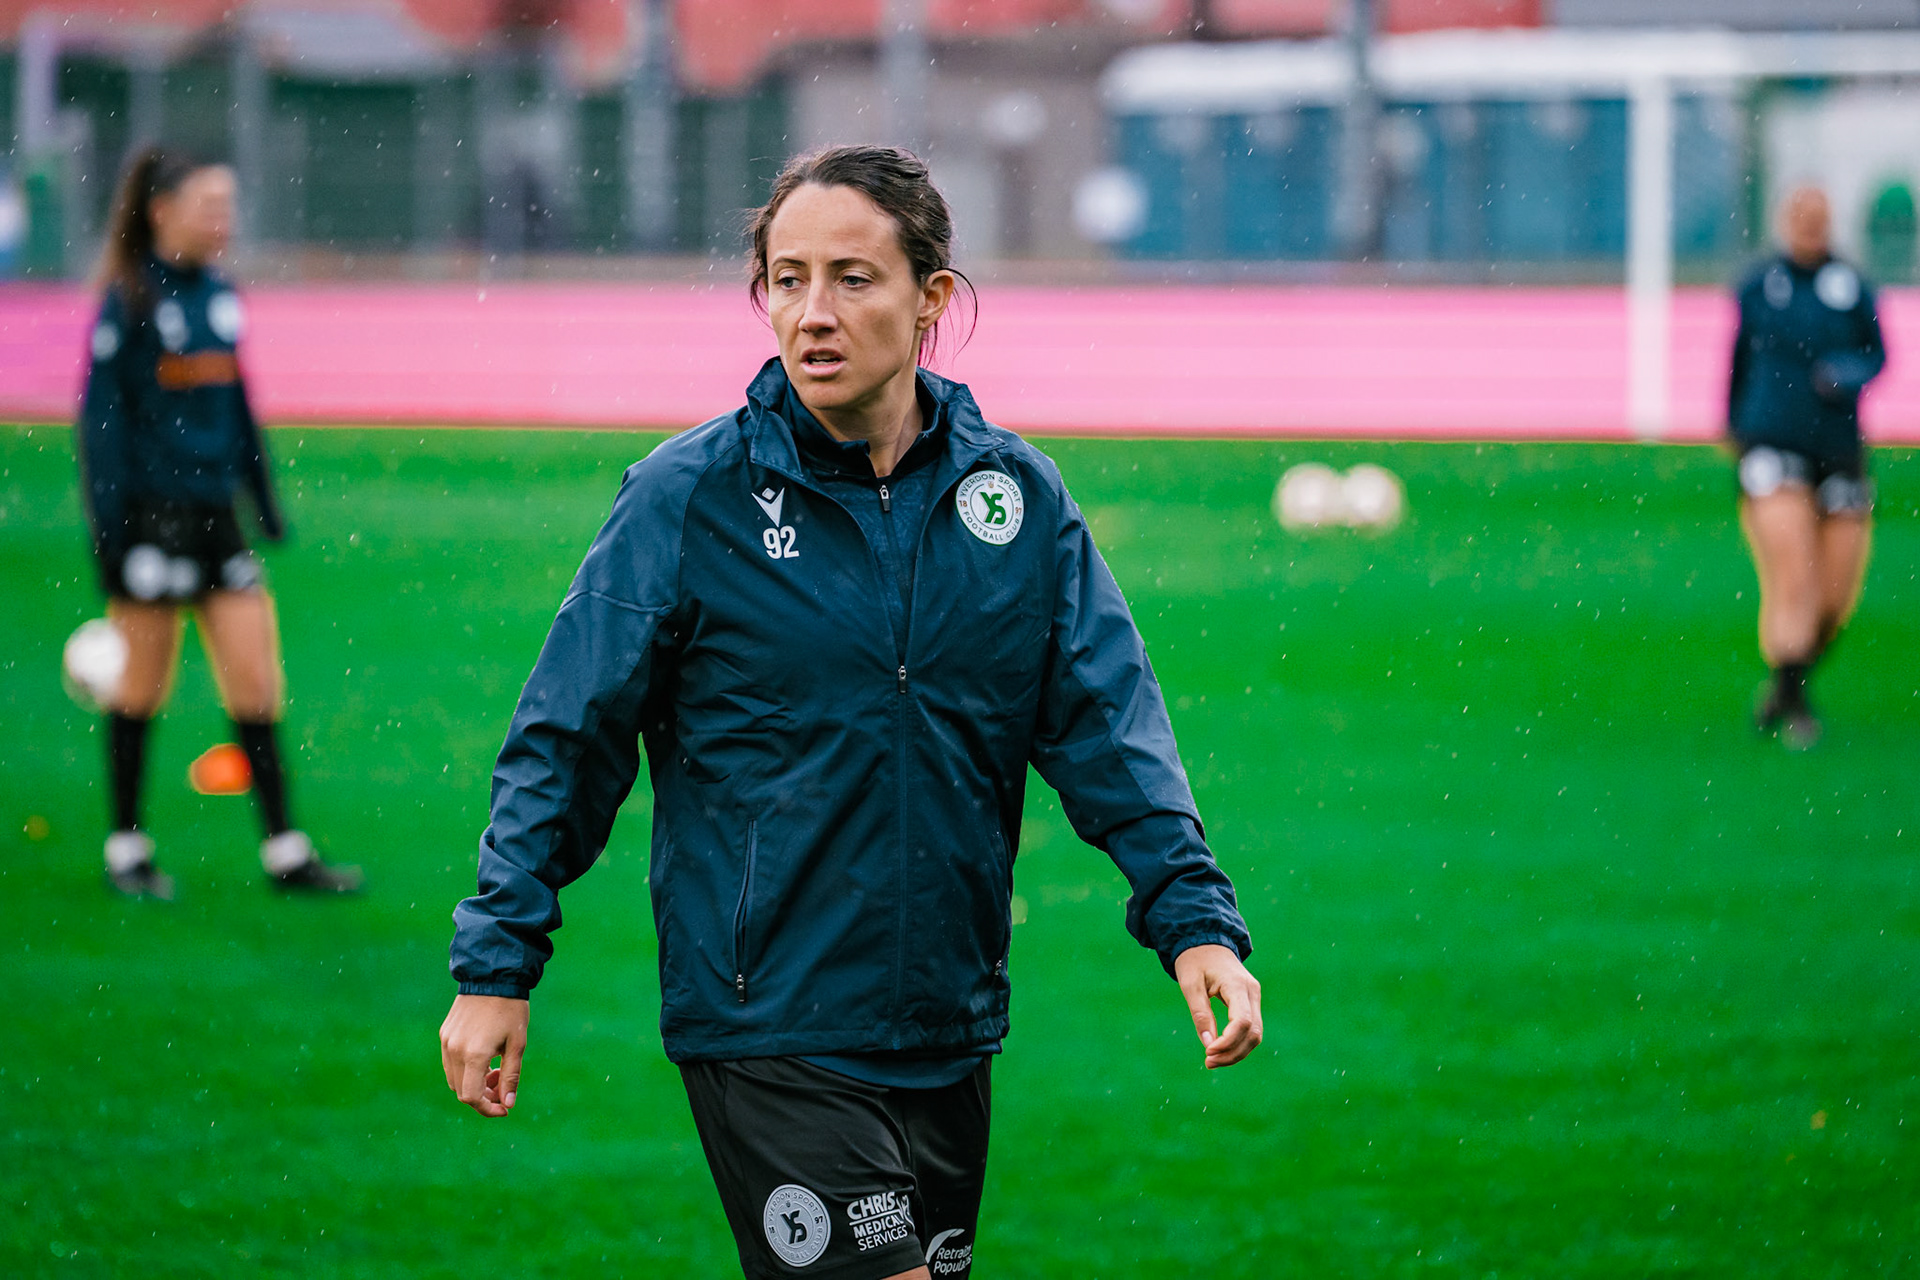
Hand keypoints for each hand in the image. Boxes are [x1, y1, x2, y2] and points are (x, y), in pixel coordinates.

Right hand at [439, 994, 528, 1116]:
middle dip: (483, 1097)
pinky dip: (466, 1070)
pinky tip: (485, 1058)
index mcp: (474, 1055)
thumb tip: (508, 1104)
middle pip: (462, 1091)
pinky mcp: (444, 1035)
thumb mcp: (517, 1045)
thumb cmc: (511, 1011)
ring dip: (473, 1084)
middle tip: (502, 1087)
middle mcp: (455, 1051)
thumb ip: (511, 1076)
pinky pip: (450, 1063)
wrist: (493, 978)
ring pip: (454, 1079)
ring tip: (496, 1070)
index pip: (472, 1097)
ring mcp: (447, 1043)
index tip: (504, 1109)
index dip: (487, 1109)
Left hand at [1173, 944, 1261, 1069]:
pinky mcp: (1250, 1002)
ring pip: (1255, 1034)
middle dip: (1233, 1052)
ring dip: (1237, 1052)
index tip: (1208, 1051)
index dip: (1228, 1042)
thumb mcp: (1190, 985)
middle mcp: (1252, 991)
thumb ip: (1200, 1014)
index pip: (1243, 1021)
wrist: (1205, 941)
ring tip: (1212, 1060)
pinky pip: (1251, 1028)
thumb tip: (1209, 1045)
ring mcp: (1254, 997)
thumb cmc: (1194, 960)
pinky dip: (1238, 1043)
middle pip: (1253, 1032)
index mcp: (1237, 985)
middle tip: (1208, 1062)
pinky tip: (1221, 1050)